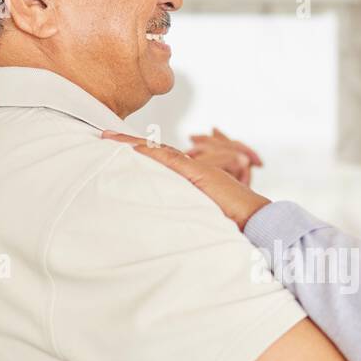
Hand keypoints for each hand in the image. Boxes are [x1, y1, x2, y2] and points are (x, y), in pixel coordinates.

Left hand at [101, 130, 271, 229]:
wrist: (257, 221)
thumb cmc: (233, 225)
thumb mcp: (200, 217)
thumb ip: (181, 212)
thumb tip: (158, 222)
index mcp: (190, 179)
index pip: (159, 161)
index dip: (137, 153)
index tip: (115, 148)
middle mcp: (191, 169)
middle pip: (154, 151)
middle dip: (128, 143)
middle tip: (102, 135)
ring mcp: (195, 169)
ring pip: (158, 151)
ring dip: (132, 143)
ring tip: (107, 137)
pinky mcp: (199, 174)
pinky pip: (170, 160)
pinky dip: (151, 153)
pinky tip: (132, 148)